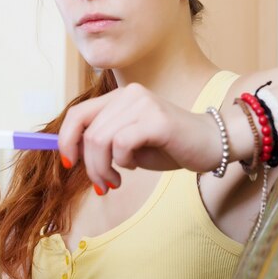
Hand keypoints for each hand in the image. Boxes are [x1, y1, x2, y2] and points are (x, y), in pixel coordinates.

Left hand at [57, 83, 222, 191]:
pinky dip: (122, 162)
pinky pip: (121, 144)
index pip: (78, 113)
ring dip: (102, 169)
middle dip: (89, 165)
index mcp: (121, 96)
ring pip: (100, 139)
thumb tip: (69, 154)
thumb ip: (103, 142)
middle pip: (87, 131)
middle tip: (103, 184)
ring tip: (116, 181)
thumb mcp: (129, 143)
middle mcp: (130, 94)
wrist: (211, 144)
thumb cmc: (170, 146)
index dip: (66, 139)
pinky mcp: (156, 119)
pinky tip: (135, 167)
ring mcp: (143, 104)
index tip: (69, 162)